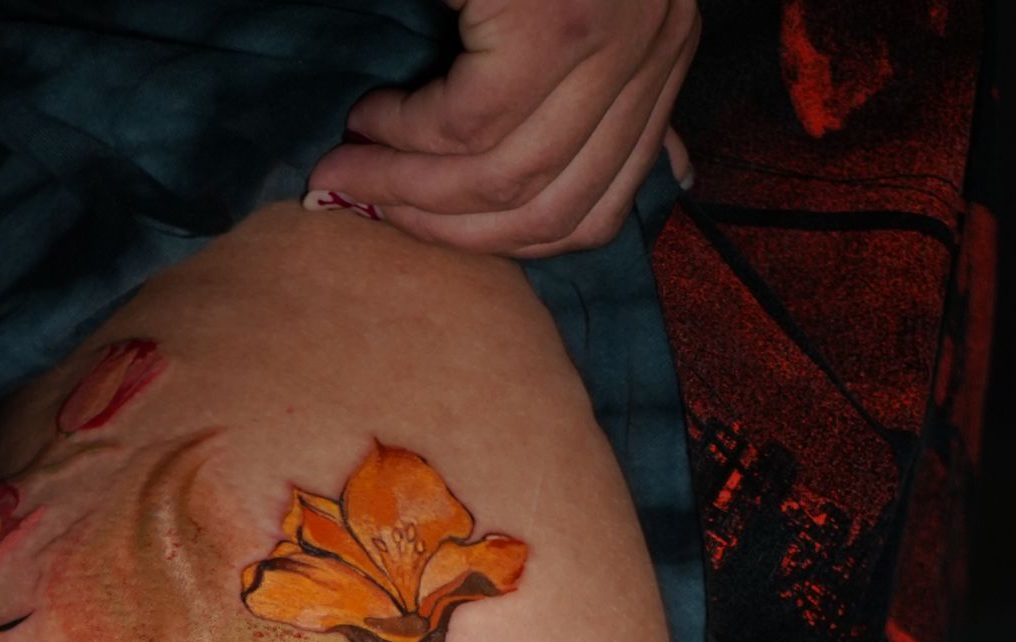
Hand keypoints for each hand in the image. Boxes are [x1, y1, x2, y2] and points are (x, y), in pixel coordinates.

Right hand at [306, 0, 698, 257]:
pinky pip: (469, 125)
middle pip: (550, 210)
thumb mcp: (591, 5)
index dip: (505, 244)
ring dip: (412, 193)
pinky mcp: (557, 22)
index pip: (599, 211)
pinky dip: (406, 135)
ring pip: (506, 180)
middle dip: (445, 232)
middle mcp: (651, 52)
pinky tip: (372, 115)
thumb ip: (608, 86)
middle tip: (366, 210)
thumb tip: (660, 171)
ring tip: (353, 170)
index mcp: (662, 53)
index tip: (431, 233)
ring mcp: (610, 39)